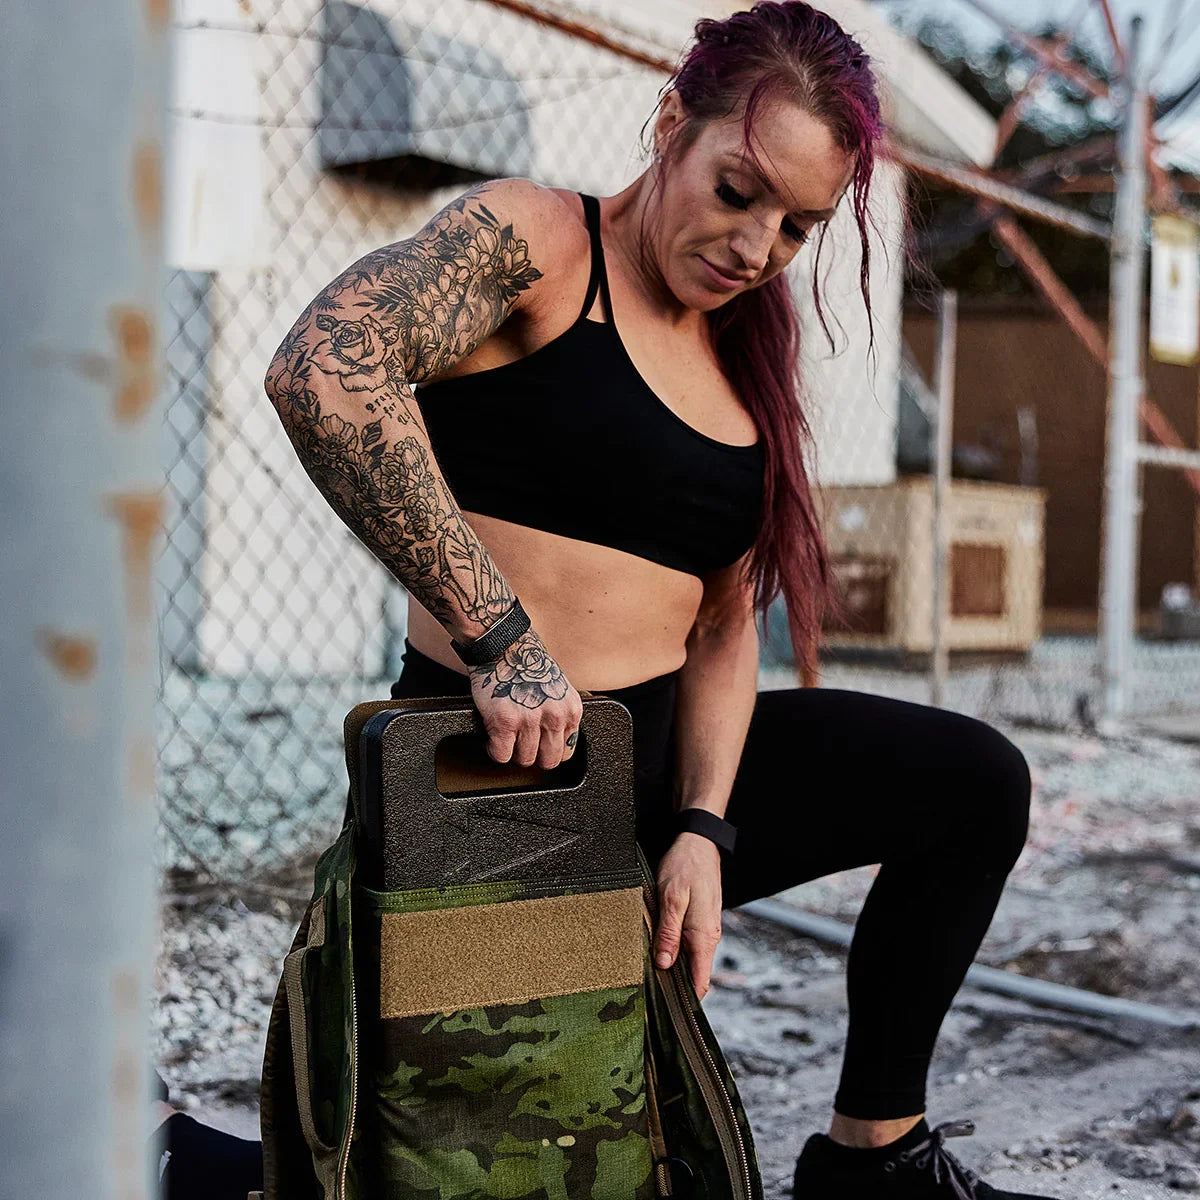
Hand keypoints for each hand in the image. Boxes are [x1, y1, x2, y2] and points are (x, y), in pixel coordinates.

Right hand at [469, 628, 582, 768]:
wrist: (503, 646)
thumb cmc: (527, 666)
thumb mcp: (559, 690)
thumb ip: (562, 716)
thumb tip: (556, 743)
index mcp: (571, 710)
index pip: (567, 752)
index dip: (549, 750)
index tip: (538, 745)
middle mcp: (555, 716)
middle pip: (547, 761)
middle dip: (532, 755)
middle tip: (520, 742)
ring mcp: (530, 720)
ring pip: (523, 760)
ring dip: (512, 751)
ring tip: (506, 735)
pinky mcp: (504, 722)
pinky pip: (501, 755)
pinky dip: (494, 749)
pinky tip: (493, 735)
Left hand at [652, 830, 723, 1000]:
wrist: (699, 842)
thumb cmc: (685, 865)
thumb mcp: (671, 898)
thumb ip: (668, 933)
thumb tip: (664, 965)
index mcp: (704, 936)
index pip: (701, 982)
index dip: (687, 1002)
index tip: (667, 1013)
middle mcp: (709, 936)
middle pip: (695, 974)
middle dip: (675, 987)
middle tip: (647, 996)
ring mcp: (706, 929)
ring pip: (691, 960)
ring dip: (673, 968)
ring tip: (648, 975)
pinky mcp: (700, 921)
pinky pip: (689, 946)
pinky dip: (675, 952)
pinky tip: (658, 951)